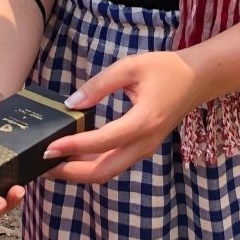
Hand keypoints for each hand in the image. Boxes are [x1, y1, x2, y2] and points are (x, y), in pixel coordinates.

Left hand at [41, 51, 200, 183]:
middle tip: (43, 165)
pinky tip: (74, 156)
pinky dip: (91, 165)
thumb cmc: (165, 69)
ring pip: (108, 172)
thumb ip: (100, 85)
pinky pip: (114, 164)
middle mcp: (144, 143)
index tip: (49, 147)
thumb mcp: (130, 67)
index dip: (74, 146)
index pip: (102, 142)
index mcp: (143, 122)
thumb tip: (71, 104)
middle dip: (71, 172)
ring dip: (79, 172)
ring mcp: (145, 149)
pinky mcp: (143, 148)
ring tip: (52, 164)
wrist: (197, 79)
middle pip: (103, 171)